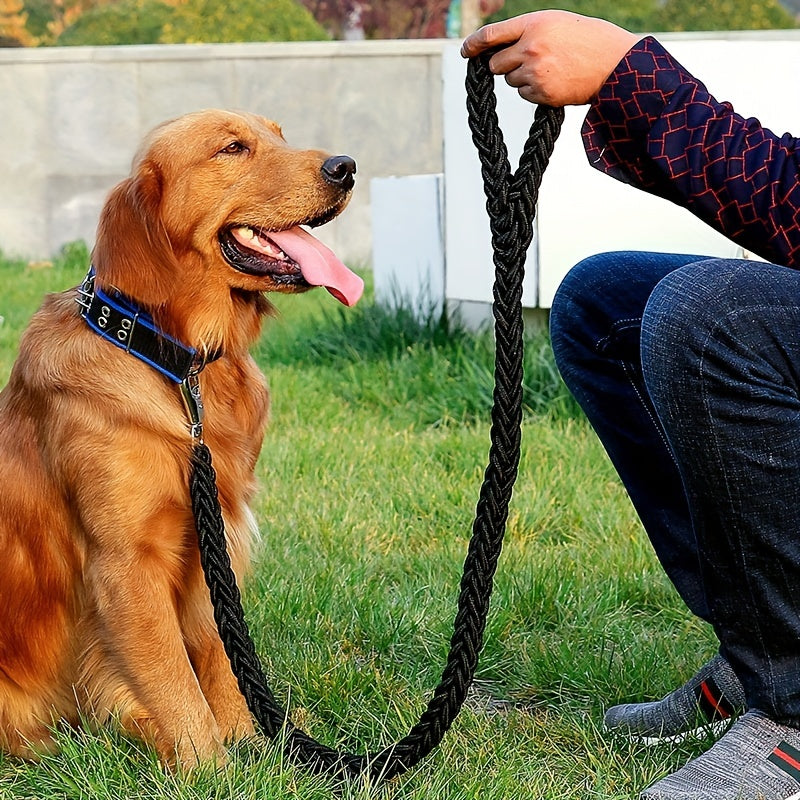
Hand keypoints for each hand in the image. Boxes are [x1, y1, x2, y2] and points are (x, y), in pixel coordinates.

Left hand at [460, 10, 640, 105]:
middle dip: (504, 65)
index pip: (492, 35)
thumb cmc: (586, 41)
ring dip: (521, 78)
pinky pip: (523, 94)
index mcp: (534, 24)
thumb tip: (496, 49)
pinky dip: (533, 91)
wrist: (613, 63)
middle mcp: (530, 47)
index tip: (466, 51)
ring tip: (549, 69)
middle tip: (527, 61)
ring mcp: (535, 72)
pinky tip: (553, 81)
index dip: (474, 45)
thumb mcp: (556, 23)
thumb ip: (526, 31)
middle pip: (496, 64)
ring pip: (510, 81)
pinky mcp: (541, 93)